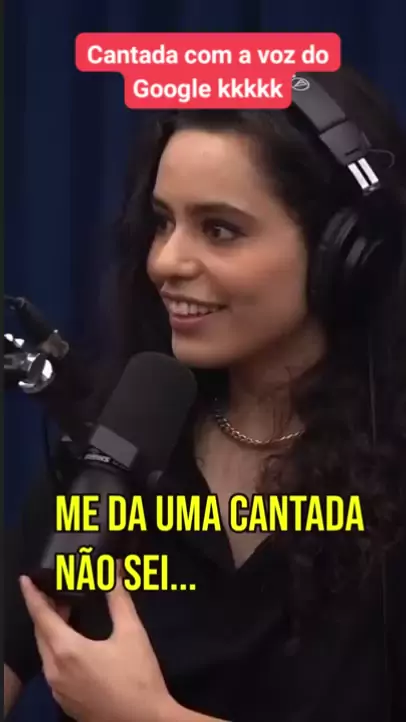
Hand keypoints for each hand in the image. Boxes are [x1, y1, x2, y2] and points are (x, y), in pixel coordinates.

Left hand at [19, 570, 178, 721]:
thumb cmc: (138, 677)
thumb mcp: (131, 633)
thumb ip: (119, 599)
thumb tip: (114, 570)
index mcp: (66, 651)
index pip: (41, 616)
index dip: (32, 595)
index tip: (25, 580)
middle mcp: (55, 671)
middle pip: (40, 634)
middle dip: (44, 611)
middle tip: (56, 592)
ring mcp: (58, 690)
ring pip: (46, 653)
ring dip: (51, 631)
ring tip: (67, 614)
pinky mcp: (66, 702)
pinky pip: (53, 670)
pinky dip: (57, 651)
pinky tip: (75, 645)